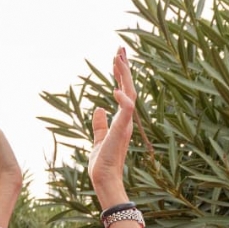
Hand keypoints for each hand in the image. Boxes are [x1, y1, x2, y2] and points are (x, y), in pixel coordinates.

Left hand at [88, 48, 135, 202]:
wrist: (104, 179)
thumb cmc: (102, 164)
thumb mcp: (98, 139)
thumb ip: (99, 124)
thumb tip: (99, 109)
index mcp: (122, 122)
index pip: (124, 93)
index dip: (121, 75)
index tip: (117, 58)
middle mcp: (126, 121)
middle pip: (129, 89)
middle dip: (124, 68)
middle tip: (120, 48)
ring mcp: (125, 125)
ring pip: (130, 94)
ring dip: (124, 76)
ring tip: (118, 58)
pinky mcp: (121, 131)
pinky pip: (127, 110)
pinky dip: (123, 99)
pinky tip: (114, 89)